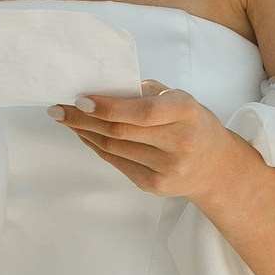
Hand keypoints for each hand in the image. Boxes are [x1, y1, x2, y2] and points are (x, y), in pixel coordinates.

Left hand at [49, 80, 250, 199]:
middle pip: (120, 131)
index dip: (108, 107)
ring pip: (113, 148)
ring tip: (65, 118)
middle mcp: (179, 142)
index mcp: (185, 111)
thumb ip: (143, 92)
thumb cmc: (191, 123)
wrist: (216, 167)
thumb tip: (100, 88)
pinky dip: (96, 146)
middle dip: (83, 119)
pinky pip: (116, 162)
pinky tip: (84, 134)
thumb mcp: (178, 98)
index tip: (80, 99)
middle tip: (57, 108)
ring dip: (84, 132)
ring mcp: (167, 168)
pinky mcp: (154, 186)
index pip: (141, 112)